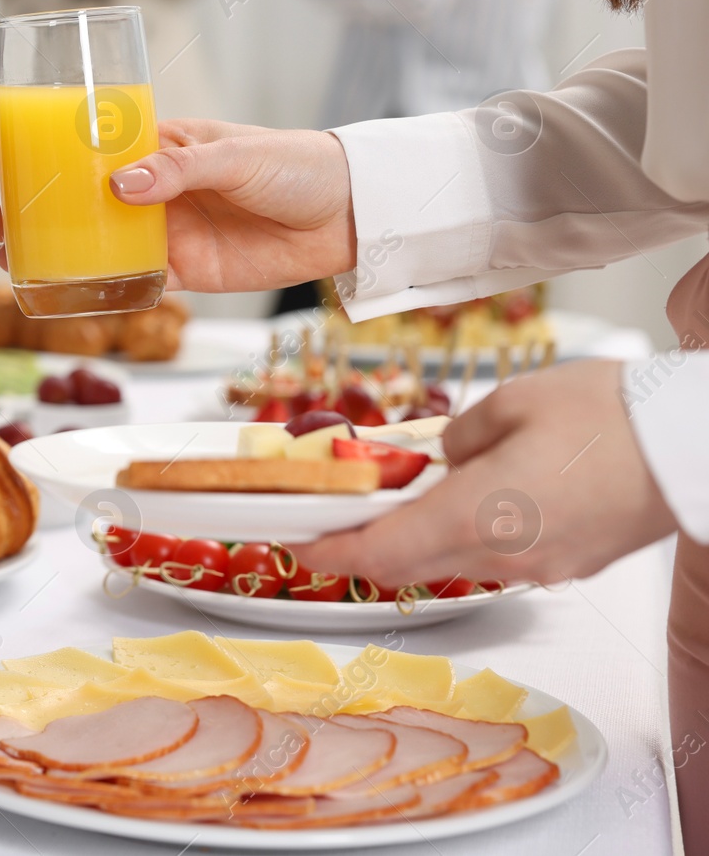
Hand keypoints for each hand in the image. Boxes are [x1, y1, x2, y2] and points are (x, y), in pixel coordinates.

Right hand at [0, 119, 354, 290]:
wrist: (348, 216)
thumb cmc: (297, 166)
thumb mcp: (237, 155)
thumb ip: (180, 169)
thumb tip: (122, 185)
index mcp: (166, 145)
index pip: (96, 148)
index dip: (52, 157)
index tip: (10, 165)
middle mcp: (158, 188)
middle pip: (85, 200)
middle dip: (39, 211)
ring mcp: (170, 230)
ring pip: (100, 242)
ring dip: (59, 251)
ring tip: (13, 259)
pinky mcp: (188, 271)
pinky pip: (135, 280)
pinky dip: (100, 286)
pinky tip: (65, 290)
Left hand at [295, 360, 678, 585]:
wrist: (694, 443)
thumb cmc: (611, 414)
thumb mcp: (511, 402)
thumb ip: (457, 437)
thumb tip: (441, 457)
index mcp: (477, 515)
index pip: (380, 552)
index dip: (330, 552)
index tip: (298, 545)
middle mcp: (505, 553)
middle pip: (410, 565)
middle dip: (367, 546)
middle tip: (338, 519)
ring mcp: (541, 566)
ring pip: (454, 563)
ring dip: (420, 539)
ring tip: (404, 498)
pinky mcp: (569, 564)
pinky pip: (500, 557)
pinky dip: (470, 536)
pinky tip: (473, 500)